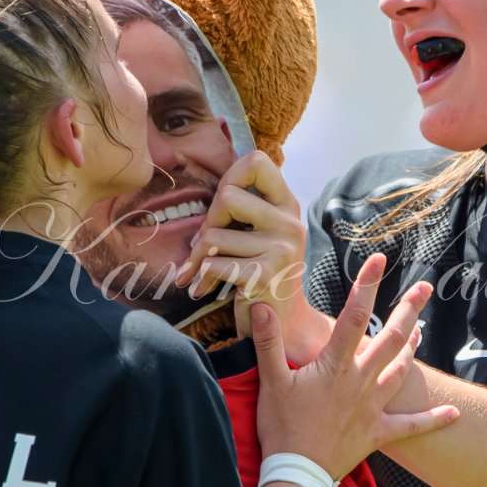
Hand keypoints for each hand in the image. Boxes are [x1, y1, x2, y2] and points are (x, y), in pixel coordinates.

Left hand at [176, 153, 310, 342]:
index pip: (257, 161)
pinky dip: (201, 277)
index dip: (230, 176)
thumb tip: (212, 187)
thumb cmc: (261, 274)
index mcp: (287, 205)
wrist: (282, 325)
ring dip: (198, 256)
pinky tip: (204, 288)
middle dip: (207, 221)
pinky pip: (213, 263)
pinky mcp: (266, 274)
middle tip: (206, 245)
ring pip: (212, 235)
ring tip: (202, 271)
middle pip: (226, 195)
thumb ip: (245, 208)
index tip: (222, 204)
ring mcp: (280, 248)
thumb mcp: (262, 233)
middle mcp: (289, 222)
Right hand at [251, 253, 455, 475]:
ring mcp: (373, 407)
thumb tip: (261, 305)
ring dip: (413, 348)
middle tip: (424, 287)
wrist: (298, 474)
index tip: (380, 261)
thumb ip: (268, 342)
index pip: (353, 316)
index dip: (367, 285)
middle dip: (409, 309)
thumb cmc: (282, 427)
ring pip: (401, 371)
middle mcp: (360, 381)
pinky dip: (434, 419)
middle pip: (390, 339)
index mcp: (335, 366)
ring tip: (421, 329)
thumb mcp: (270, 382)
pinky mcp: (378, 433)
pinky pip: (412, 425)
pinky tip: (454, 412)